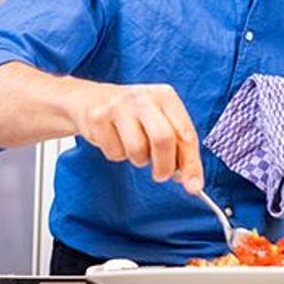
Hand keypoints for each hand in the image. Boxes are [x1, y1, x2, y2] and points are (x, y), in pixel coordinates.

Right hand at [68, 82, 204, 193]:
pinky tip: (116, 141)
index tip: (194, 186)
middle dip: (165, 166)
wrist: (90, 99)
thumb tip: (190, 179)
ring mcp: (119, 106)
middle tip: (161, 175)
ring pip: (138, 149)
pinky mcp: (98, 118)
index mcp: (165, 96)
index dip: (192, 164)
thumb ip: (177, 147)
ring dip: (139, 160)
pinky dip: (118, 155)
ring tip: (135, 149)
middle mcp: (144, 97)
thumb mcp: (159, 121)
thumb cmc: (132, 115)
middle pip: (163, 139)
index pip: (186, 133)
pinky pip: (115, 153)